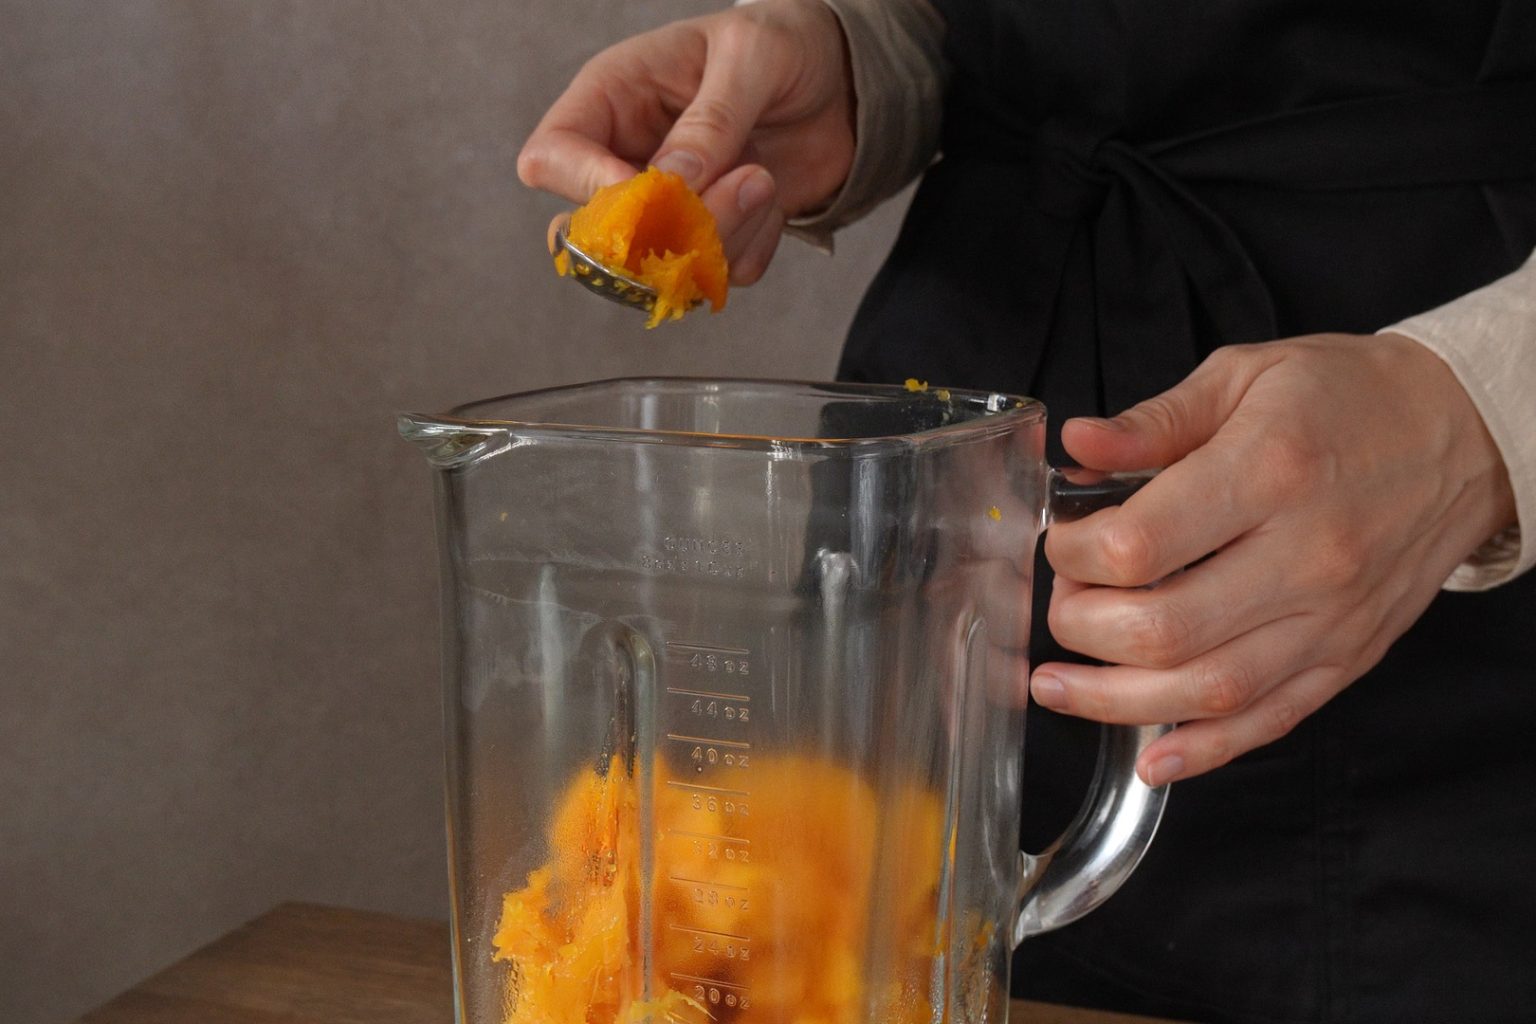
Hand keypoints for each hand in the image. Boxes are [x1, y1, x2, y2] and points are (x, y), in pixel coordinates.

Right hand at [516, 0, 855, 284]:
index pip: (550, 158)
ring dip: (723, 237)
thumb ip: (712, 119)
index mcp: (611, 97)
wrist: (844, 79)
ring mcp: (665, 205)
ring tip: (764, 178)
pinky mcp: (707, 236)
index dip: (591, 186)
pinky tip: (772, 202)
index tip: (656, 185)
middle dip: (669, 228)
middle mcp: (625, 157)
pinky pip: (712, 274)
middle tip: (740, 183)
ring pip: (658, 265)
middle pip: (598, 233)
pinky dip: (751, 249)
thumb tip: (671, 182)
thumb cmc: (784, 43)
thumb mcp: (752, 56)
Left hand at [1030, 333, 1517, 785]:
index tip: (1063, 545)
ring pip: (1208, 691)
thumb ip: (1154, 421)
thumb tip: (1078, 444)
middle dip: (1082, 629)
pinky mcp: (1349, 657)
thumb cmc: (1350, 399)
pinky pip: (1271, 721)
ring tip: (1059, 688)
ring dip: (1115, 703)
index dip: (1075, 556)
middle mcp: (1305, 555)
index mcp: (1269, 471)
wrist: (1466, 434)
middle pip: (1163, 630)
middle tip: (1063, 606)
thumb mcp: (1246, 376)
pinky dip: (1205, 751)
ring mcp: (1331, 618)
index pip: (1140, 545)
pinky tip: (1151, 757)